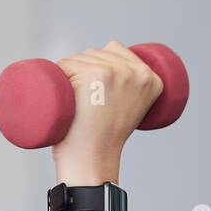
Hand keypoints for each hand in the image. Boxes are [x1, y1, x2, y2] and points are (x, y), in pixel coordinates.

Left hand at [52, 40, 163, 174]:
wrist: (92, 161)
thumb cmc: (102, 141)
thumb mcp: (128, 108)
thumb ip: (127, 86)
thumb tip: (108, 63)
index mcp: (152, 78)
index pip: (115, 49)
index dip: (97, 67)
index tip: (94, 94)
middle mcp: (138, 72)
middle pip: (95, 52)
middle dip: (83, 71)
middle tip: (85, 105)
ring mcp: (116, 72)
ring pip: (78, 58)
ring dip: (70, 76)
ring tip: (77, 105)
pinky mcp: (94, 74)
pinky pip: (65, 64)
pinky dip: (58, 77)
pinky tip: (65, 96)